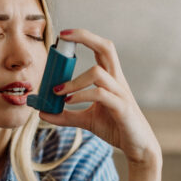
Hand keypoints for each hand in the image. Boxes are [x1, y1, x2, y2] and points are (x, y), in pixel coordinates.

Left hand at [39, 28, 161, 165]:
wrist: (137, 146)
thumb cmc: (116, 128)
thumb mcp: (87, 120)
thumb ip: (66, 115)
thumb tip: (43, 113)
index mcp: (111, 78)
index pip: (101, 48)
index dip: (84, 37)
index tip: (63, 34)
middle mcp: (117, 80)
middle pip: (106, 48)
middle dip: (85, 37)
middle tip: (63, 37)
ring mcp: (121, 93)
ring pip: (98, 73)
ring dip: (74, 80)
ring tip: (58, 92)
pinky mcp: (122, 108)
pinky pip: (100, 95)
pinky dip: (81, 96)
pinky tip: (68, 102)